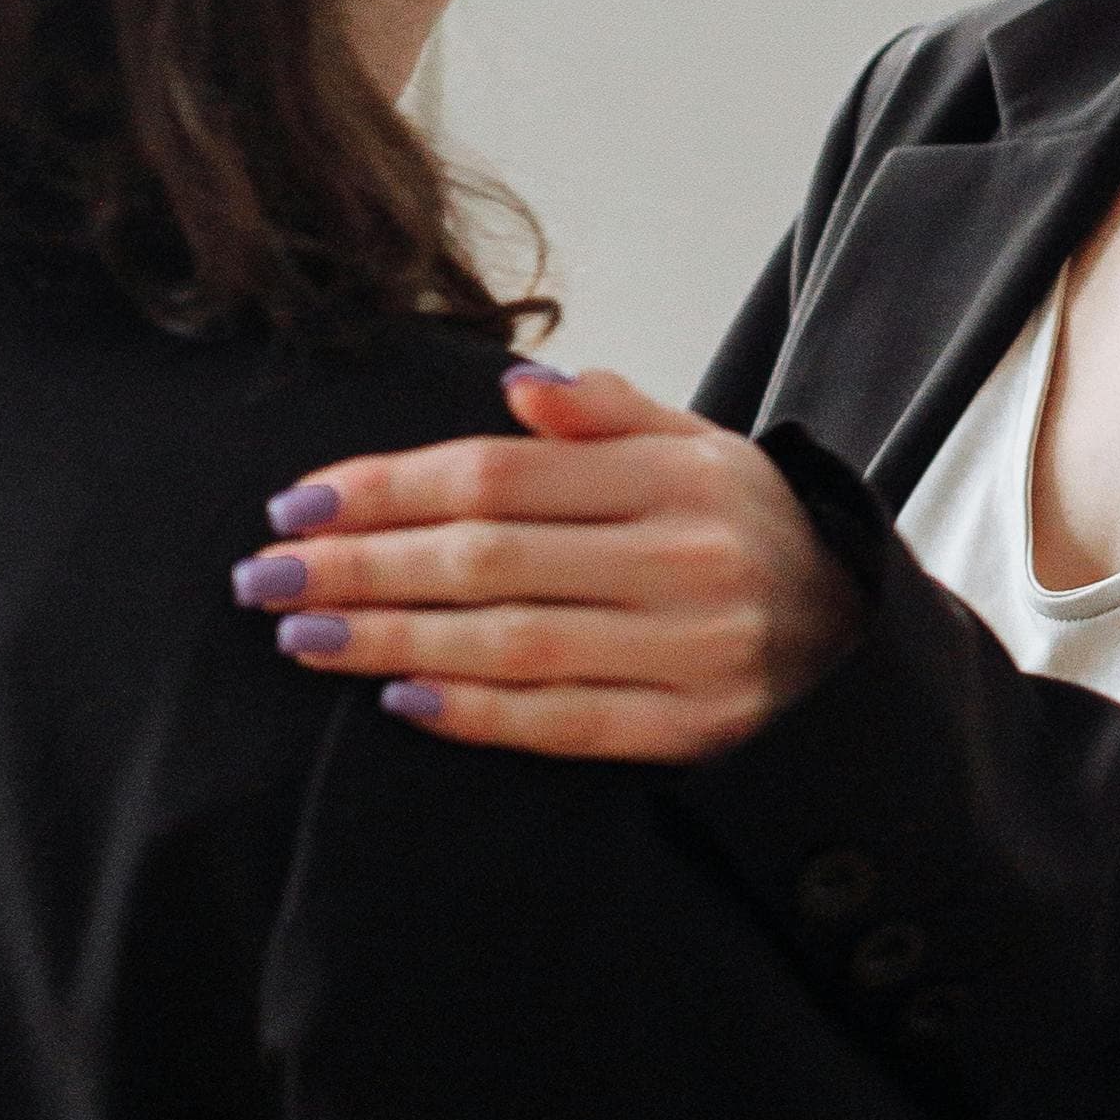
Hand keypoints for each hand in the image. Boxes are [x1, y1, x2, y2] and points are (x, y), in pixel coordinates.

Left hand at [231, 364, 865, 759]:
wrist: (857, 637)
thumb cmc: (742, 531)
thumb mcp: (699, 447)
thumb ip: (609, 413)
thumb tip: (517, 388)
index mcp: (678, 474)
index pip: (499, 474)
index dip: (387, 489)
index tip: (295, 507)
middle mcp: (689, 558)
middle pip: (491, 557)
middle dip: (363, 568)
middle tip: (262, 578)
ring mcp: (695, 650)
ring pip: (514, 645)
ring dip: (394, 643)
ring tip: (301, 637)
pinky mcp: (696, 730)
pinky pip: (566, 724)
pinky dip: (478, 714)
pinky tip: (398, 700)